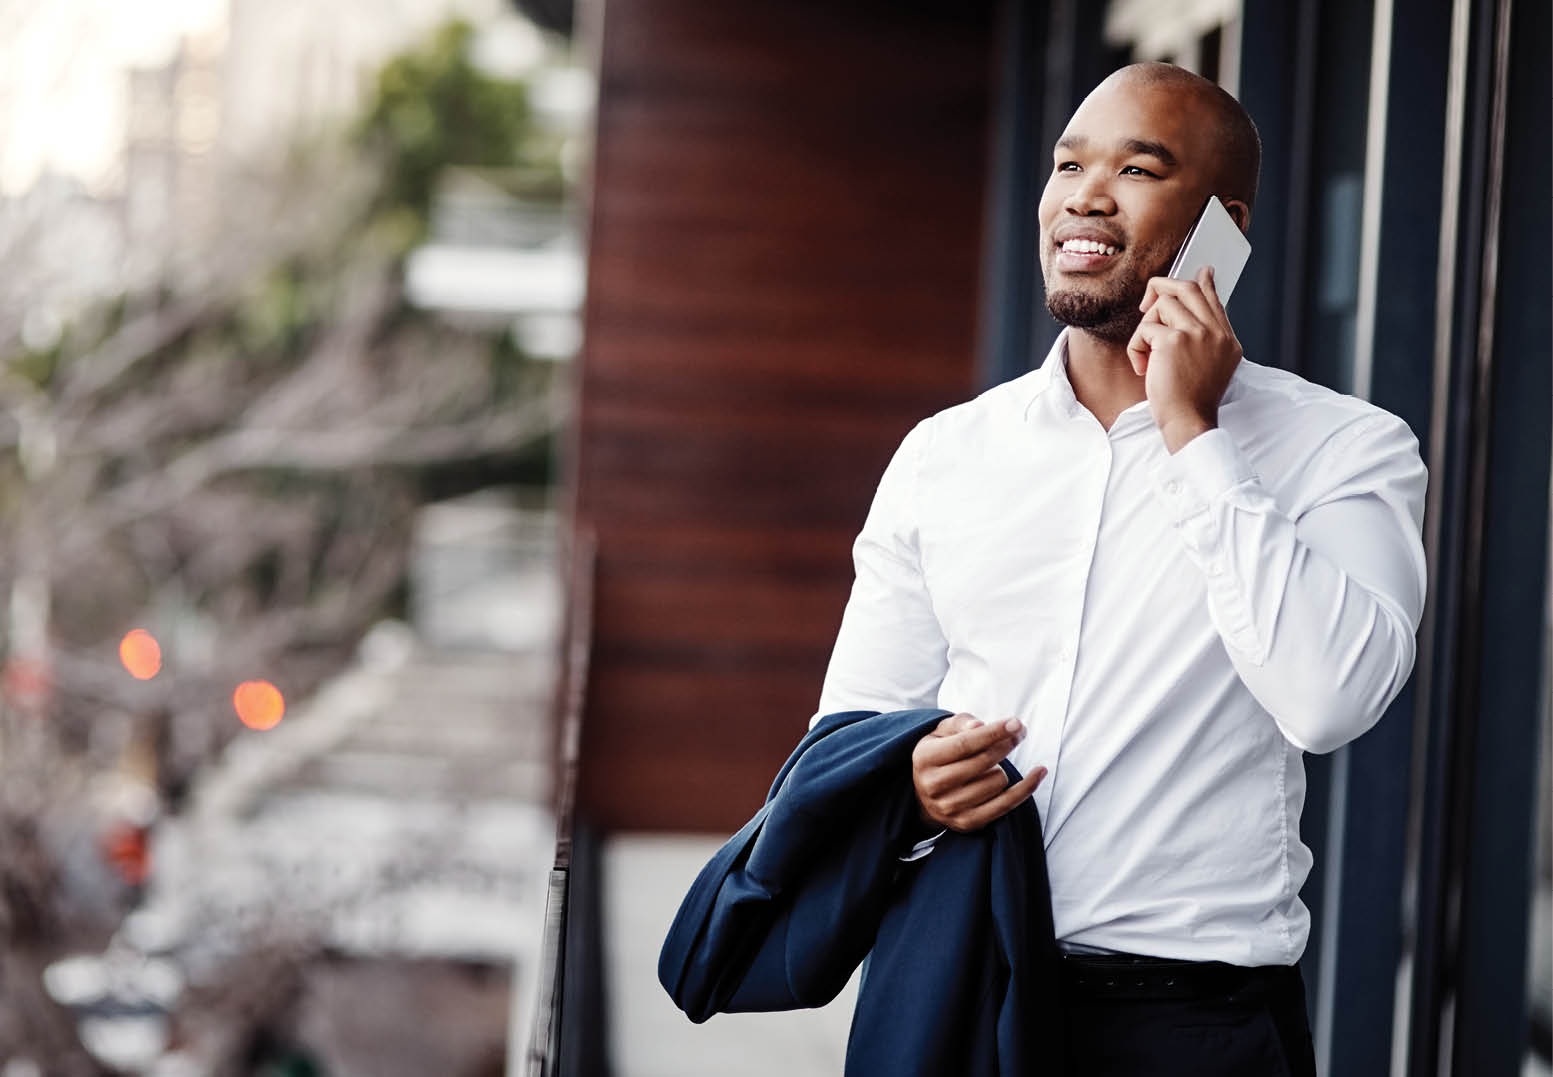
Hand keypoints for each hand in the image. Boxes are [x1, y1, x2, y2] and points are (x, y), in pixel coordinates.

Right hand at [910, 714, 1046, 832]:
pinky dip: (1026, 788)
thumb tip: (980, 726)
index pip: (965, 744)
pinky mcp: (968, 822)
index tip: (1016, 723)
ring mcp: (950, 807)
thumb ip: (961, 723)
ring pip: (996, 781)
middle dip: (1006, 744)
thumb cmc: (939, 754)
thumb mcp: (940, 732)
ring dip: (1001, 768)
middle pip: (984, 762)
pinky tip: (1039, 772)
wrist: (923, 794)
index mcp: (925, 758)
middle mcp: (934, 785)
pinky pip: (1006, 804)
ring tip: (990, 766)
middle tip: (1018, 732)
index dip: (993, 733)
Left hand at [1125, 266, 1242, 452]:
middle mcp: (1216, 333)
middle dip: (1162, 287)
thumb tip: (1191, 317)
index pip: (1214, 299)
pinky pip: (1145, 329)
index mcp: (1227, 340)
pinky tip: (1144, 368)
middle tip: (1146, 302)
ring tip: (1147, 356)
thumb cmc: (1191, 401)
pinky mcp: (1173, 340)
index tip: (1203, 271)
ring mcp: (1197, 334)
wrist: (1189, 422)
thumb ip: (1206, 340)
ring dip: (1145, 329)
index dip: (1204, 283)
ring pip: (1162, 306)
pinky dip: (1136, 348)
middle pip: (1188, 289)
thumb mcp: (1210, 367)